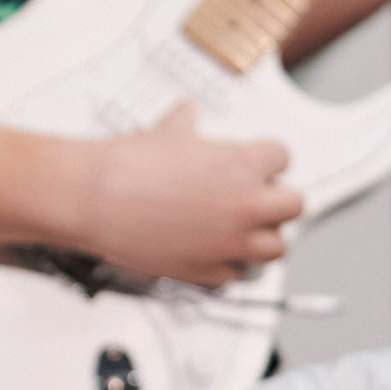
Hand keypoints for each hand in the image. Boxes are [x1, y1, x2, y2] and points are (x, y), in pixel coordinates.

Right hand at [73, 102, 302, 287]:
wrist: (96, 198)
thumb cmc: (127, 167)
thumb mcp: (167, 132)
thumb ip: (187, 126)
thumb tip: (188, 115)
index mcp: (242, 164)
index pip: (284, 158)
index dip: (267, 162)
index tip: (256, 168)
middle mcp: (245, 205)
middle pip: (294, 206)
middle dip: (276, 202)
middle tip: (257, 200)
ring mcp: (230, 242)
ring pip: (276, 248)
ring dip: (264, 239)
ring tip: (245, 232)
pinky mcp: (208, 271)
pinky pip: (236, 275)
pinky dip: (228, 265)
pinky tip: (212, 252)